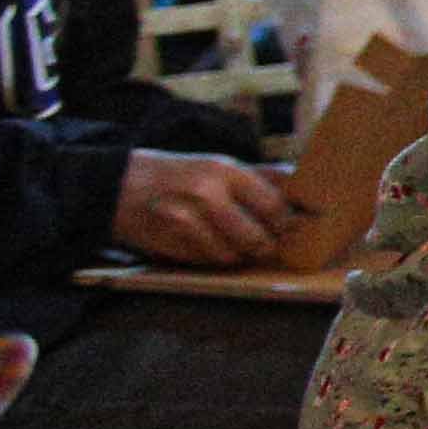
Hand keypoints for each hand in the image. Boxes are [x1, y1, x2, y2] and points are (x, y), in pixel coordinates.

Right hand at [115, 150, 304, 269]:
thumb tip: (305, 191)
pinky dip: (215, 259)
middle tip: (272, 245)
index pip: (274, 207)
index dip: (289, 224)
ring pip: (232, 256)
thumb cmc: (182, 175)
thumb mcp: (221, 165)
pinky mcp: (169, 244)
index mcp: (224, 171)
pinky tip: (211, 245)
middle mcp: (205, 195)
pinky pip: (208, 262)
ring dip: (241, 255)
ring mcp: (184, 222)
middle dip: (268, 247)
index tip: (298, 230)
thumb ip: (263, 178)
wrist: (121, 185)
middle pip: (256, 239)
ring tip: (239, 243)